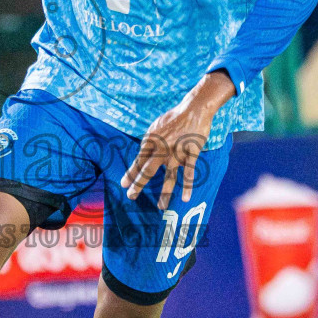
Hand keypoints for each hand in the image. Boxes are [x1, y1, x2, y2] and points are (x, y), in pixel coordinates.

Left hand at [122, 72, 234, 209]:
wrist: (193, 109)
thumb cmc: (174, 118)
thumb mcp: (156, 127)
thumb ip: (150, 141)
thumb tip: (143, 154)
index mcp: (151, 141)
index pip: (139, 160)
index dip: (131, 173)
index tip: (124, 184)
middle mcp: (162, 148)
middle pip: (148, 170)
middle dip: (139, 184)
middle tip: (131, 196)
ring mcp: (177, 152)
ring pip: (169, 176)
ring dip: (165, 193)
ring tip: (161, 207)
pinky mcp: (191, 154)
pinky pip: (189, 173)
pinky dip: (188, 186)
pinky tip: (185, 198)